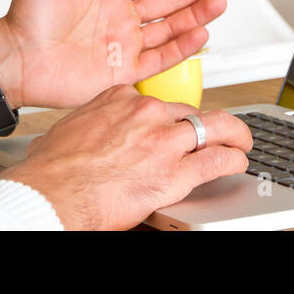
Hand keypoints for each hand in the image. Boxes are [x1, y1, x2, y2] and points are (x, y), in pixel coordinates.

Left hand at [0, 0, 235, 109]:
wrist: (16, 59)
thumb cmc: (24, 15)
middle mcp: (117, 15)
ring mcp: (122, 43)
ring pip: (171, 26)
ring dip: (197, 14)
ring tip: (221, 2)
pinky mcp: (121, 71)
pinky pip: (160, 58)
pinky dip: (182, 47)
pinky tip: (200, 33)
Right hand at [0, 85, 252, 229]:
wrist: (52, 194)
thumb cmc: (52, 170)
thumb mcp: (67, 130)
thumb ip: (87, 127)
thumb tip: (80, 136)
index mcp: (118, 99)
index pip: (157, 100)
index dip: (169, 116)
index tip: (172, 124)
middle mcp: (145, 113)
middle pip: (189, 110)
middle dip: (205, 123)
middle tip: (215, 132)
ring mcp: (163, 140)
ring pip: (214, 127)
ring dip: (233, 135)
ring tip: (241, 142)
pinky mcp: (176, 172)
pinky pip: (218, 159)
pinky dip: (234, 160)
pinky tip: (238, 163)